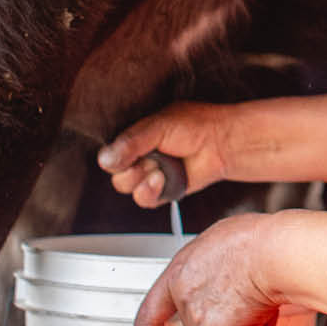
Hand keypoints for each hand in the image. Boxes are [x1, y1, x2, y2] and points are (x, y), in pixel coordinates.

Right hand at [98, 101, 240, 206]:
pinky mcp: (162, 190)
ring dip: (140, 180)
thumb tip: (105, 159)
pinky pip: (144, 199)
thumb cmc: (195, 126)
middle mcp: (141, 155)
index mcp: (136, 136)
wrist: (221, 143)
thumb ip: (131, 142)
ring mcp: (150, 173)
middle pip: (115, 172)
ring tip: (158, 169)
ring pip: (126, 186)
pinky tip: (160, 180)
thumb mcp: (159, 126)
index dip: (114, 156)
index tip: (123, 154)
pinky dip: (149, 192)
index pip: (110, 151)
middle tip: (147, 160)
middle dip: (129, 169)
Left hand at [133, 213, 278, 325]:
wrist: (272, 253)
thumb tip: (215, 273)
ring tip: (257, 297)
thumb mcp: (216, 241)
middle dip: (219, 322)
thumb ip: (205, 266)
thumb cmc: (253, 241)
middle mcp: (186, 301)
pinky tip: (265, 310)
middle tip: (241, 301)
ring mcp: (204, 321)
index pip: (150, 313)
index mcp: (179, 275)